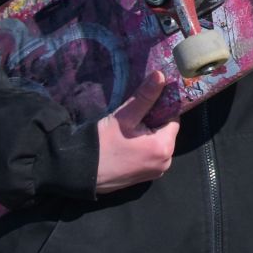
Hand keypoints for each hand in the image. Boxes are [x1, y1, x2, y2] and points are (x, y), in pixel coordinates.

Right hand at [94, 69, 178, 193]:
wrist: (79, 172)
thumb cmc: (102, 144)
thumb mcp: (124, 117)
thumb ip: (145, 97)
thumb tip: (161, 76)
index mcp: (165, 148)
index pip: (173, 119)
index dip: (162, 107)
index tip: (149, 99)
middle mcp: (165, 162)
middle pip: (166, 132)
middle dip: (153, 120)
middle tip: (134, 113)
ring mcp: (154, 172)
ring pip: (157, 143)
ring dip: (147, 133)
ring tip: (129, 126)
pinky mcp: (143, 177)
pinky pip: (149, 155)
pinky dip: (142, 146)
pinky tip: (127, 140)